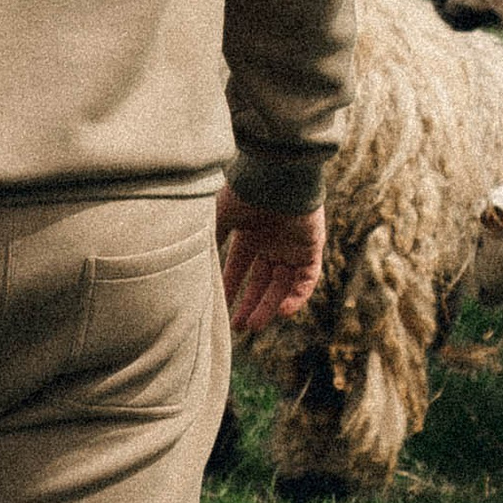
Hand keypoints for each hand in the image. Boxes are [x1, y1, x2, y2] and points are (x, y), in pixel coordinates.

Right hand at [216, 186, 325, 336]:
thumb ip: (209, 243)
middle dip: (250, 304)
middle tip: (239, 328)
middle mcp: (272, 241)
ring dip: (270, 306)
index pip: (239, 268)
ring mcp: (293, 245)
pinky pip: (307, 279)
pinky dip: (297, 297)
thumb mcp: (218, 220)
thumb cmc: (245, 192)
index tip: (220, 310)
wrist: (277, 175)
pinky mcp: (312, 247)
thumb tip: (190, 268)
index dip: (231, 288)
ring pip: (283, 284)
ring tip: (255, 327)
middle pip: (262, 281)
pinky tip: (282, 312)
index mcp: (250, 233)